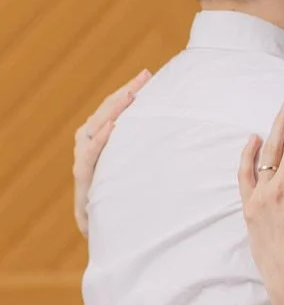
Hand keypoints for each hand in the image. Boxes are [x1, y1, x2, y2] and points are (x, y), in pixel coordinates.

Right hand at [73, 69, 151, 233]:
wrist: (107, 229)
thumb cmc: (124, 196)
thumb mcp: (136, 168)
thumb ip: (146, 149)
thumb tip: (180, 131)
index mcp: (101, 137)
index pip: (115, 108)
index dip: (130, 91)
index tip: (148, 76)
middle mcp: (88, 143)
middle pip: (107, 110)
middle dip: (126, 92)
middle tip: (145, 77)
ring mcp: (83, 157)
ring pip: (96, 125)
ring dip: (113, 109)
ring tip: (130, 95)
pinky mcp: (82, 175)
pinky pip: (90, 153)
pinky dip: (100, 139)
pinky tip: (112, 127)